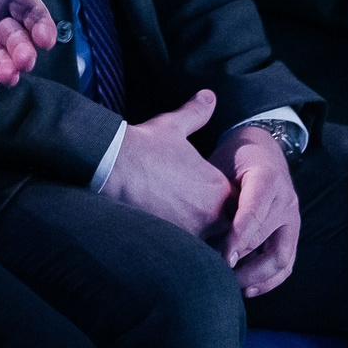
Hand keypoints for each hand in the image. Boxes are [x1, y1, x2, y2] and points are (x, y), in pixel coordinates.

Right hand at [101, 89, 232, 238]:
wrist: (112, 163)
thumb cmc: (143, 144)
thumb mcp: (173, 125)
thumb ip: (196, 113)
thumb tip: (209, 95)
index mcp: (217, 187)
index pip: (235, 205)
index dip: (223, 204)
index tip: (205, 197)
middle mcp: (211, 213)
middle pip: (224, 229)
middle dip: (215, 226)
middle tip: (193, 216)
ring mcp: (192, 231)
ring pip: (206, 244)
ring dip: (197, 238)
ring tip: (177, 226)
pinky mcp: (171, 242)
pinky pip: (184, 252)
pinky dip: (178, 247)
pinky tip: (163, 236)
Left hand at [208, 124, 300, 296]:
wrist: (261, 149)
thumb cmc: (231, 158)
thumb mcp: (219, 163)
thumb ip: (211, 189)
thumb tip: (191, 221)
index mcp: (267, 178)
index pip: (254, 212)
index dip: (238, 237)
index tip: (223, 256)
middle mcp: (286, 200)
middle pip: (268, 241)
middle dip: (244, 263)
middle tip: (218, 275)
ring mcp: (293, 219)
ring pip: (281, 258)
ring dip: (257, 277)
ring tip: (231, 286)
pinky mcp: (292, 233)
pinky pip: (287, 263)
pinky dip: (269, 280)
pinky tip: (248, 289)